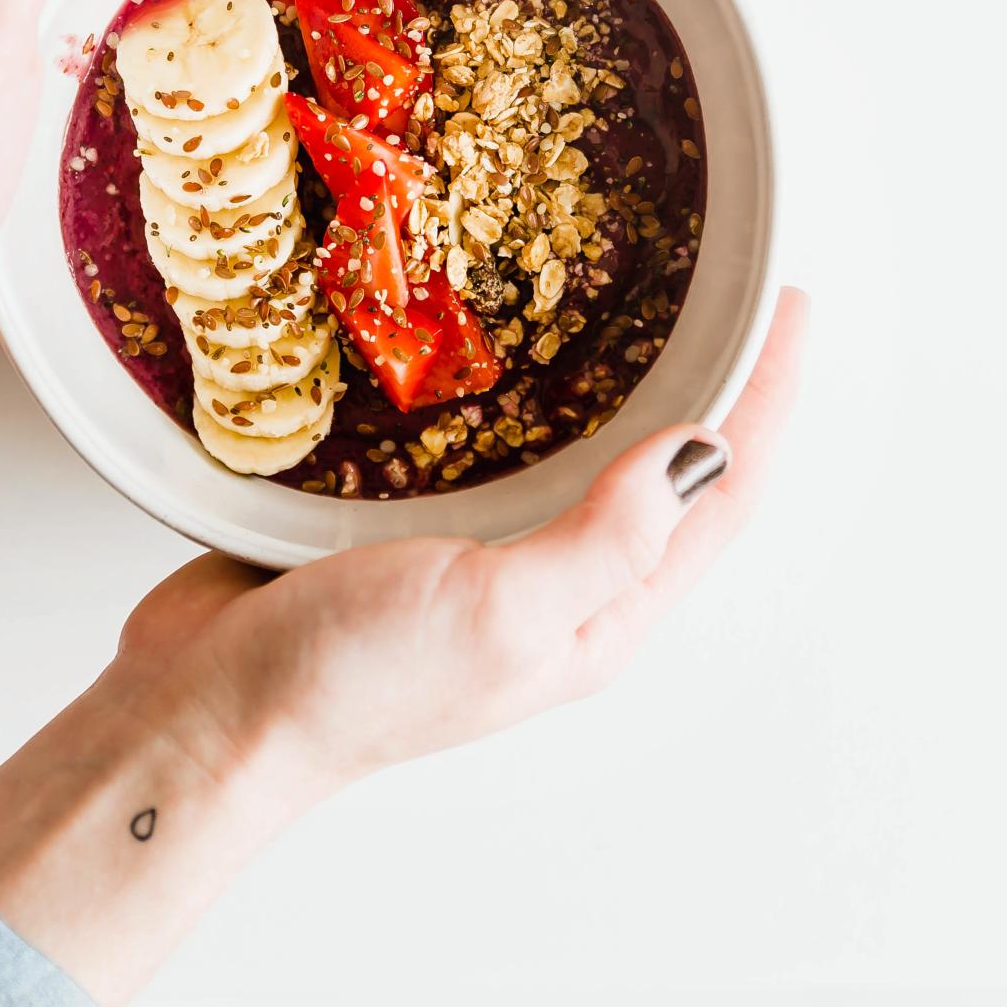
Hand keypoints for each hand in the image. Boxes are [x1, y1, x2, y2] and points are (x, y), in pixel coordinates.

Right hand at [0, 290, 806, 1006]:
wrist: (213, 714)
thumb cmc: (355, 682)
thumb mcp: (499, 612)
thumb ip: (606, 538)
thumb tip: (703, 453)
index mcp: (601, 615)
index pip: (724, 500)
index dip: (771, 404)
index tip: (793, 308)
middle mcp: (559, 585)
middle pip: (670, 474)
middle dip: (717, 387)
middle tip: (733, 292)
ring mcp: (488, 556)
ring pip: (587, 455)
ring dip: (629, 385)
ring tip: (644, 301)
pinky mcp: (418, 526)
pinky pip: (500, 447)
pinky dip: (529, 393)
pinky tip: (509, 348)